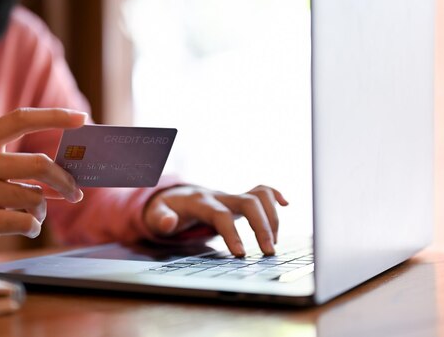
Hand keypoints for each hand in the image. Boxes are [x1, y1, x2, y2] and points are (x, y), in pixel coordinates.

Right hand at [0, 108, 86, 260]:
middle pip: (39, 164)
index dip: (53, 116)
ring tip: (36, 214)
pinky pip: (25, 222)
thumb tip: (64, 174)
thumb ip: (14, 164)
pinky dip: (33, 226)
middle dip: (65, 180)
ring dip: (42, 209)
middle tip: (75, 192)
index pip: (20, 118)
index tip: (81, 118)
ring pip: (33, 197)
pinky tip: (26, 227)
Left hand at [143, 185, 287, 255]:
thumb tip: (169, 223)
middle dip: (262, 226)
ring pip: (258, 195)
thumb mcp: (156, 215)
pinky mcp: (239, 199)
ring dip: (271, 216)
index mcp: (199, 201)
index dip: (232, 232)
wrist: (173, 196)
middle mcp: (219, 196)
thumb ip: (160, 219)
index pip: (220, 215)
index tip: (241, 254)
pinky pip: (261, 190)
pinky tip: (286, 203)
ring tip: (273, 243)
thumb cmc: (166, 209)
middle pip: (247, 202)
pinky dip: (275, 195)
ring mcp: (231, 196)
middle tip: (268, 251)